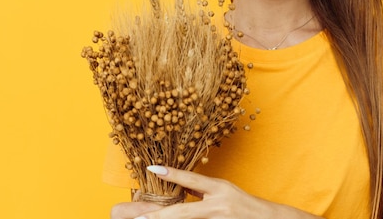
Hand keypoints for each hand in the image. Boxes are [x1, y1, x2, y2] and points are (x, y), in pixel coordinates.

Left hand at [111, 165, 322, 218]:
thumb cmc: (245, 204)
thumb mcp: (224, 190)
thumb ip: (202, 189)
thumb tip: (179, 186)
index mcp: (220, 189)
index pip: (192, 180)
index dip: (172, 174)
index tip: (152, 168)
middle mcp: (219, 205)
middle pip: (182, 213)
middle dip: (157, 217)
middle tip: (136, 218)